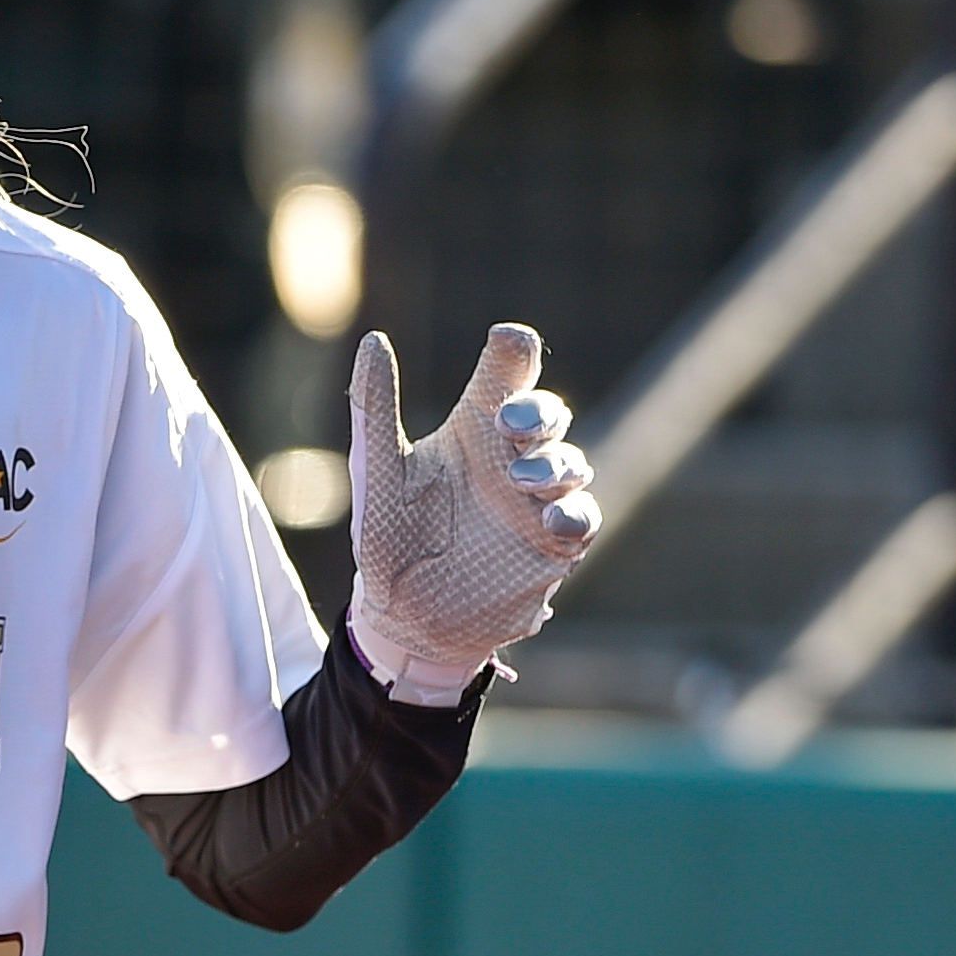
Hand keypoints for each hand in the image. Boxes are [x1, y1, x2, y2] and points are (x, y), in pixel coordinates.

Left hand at [347, 324, 601, 704]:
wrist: (405, 616)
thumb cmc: (390, 535)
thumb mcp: (378, 471)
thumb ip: (375, 409)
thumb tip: (372, 340)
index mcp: (474, 427)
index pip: (507, 374)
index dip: (515, 352)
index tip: (508, 341)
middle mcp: (512, 455)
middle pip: (548, 412)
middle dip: (537, 410)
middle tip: (506, 423)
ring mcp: (539, 499)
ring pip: (571, 462)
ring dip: (554, 463)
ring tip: (519, 478)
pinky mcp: (557, 543)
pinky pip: (584, 517)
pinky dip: (574, 512)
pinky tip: (551, 518)